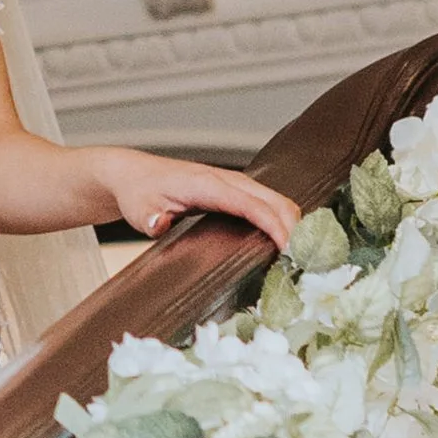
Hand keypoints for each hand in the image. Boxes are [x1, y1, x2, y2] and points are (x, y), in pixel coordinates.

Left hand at [96, 150, 299, 249]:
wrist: (133, 175)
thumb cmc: (138, 192)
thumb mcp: (137, 208)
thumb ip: (148, 218)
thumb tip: (157, 224)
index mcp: (208, 185)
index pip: (253, 205)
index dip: (275, 227)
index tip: (289, 250)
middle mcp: (227, 180)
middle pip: (276, 201)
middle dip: (295, 229)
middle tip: (303, 262)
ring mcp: (234, 184)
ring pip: (277, 201)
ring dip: (293, 224)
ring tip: (300, 257)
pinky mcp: (236, 191)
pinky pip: (268, 203)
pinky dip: (283, 220)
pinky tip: (286, 242)